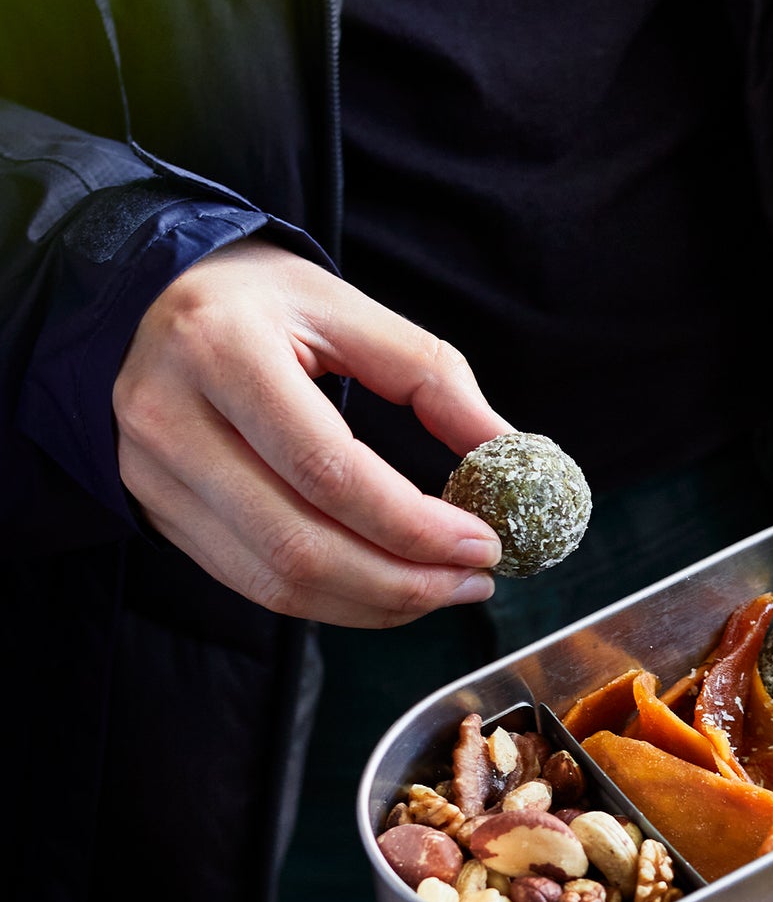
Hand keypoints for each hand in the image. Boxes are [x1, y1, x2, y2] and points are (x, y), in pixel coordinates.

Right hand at [114, 239, 509, 624]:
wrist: (136, 298)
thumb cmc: (251, 297)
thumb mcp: (340, 305)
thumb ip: (429, 374)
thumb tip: (507, 449)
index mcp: (221, 351)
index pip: (328, 469)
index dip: (413, 523)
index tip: (484, 542)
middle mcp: (170, 421)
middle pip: (298, 545)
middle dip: (402, 581)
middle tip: (474, 582)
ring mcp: (152, 477)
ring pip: (274, 582)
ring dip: (373, 603)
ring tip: (442, 590)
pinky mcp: (157, 513)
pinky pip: (251, 584)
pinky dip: (331, 600)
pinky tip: (385, 586)